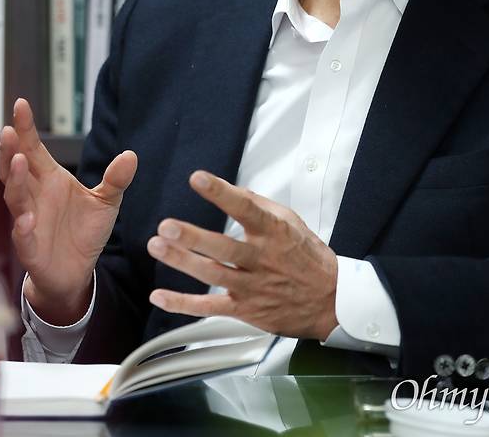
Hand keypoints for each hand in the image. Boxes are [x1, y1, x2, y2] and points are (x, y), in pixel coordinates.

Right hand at [0, 98, 136, 324]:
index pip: (34, 148)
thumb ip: (116, 179)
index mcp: (50, 179)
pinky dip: (23, 226)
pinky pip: (23, 236)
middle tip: (9, 131)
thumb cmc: (85, 231)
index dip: (26, 128)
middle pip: (16, 168)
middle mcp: (34, 196)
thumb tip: (131, 155)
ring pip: (15, 197)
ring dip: (15, 180)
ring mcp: (28, 220)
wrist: (77, 271)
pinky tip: (26, 218)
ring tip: (18, 161)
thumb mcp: (107, 202)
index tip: (21, 105)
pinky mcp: (30, 247)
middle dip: (11, 150)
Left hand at [146, 171, 337, 341]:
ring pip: (212, 274)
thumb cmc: (308, 256)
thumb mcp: (290, 221)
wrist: (330, 300)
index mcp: (274, 232)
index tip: (198, 179)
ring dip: (182, 261)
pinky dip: (183, 304)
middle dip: (193, 236)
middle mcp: (262, 259)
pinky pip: (209, 308)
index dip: (221, 193)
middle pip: (224, 246)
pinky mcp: (245, 310)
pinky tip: (161, 295)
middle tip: (166, 225)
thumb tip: (230, 190)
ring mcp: (252, 286)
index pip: (245, 208)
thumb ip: (259, 205)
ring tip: (158, 247)